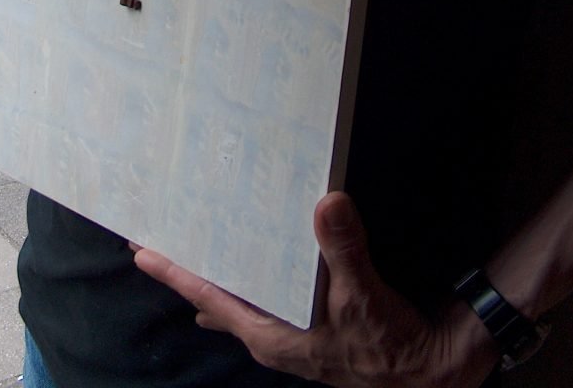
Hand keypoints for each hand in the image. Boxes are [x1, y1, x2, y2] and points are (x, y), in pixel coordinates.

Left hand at [133, 192, 499, 387]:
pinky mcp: (310, 318)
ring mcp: (290, 328)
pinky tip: (251, 250)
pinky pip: (267, 290)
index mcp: (271, 335)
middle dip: (191, 265)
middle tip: (159, 232)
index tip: (142, 251)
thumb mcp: (361, 296)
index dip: (176, 274)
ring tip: (196, 237)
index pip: (210, 298)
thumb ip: (342, 251)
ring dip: (221, 266)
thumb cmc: (388, 344)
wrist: (430, 369)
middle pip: (218, 296)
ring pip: (241, 295)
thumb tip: (327, 203)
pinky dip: (253, 267)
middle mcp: (272, 332)